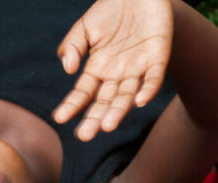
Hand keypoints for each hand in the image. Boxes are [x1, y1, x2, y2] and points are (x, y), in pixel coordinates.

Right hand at [53, 0, 171, 141]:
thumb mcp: (84, 27)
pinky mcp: (157, 59)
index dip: (72, 106)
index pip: (83, 93)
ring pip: (127, 96)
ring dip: (118, 112)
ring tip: (107, 126)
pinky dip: (148, 90)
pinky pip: (153, 79)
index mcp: (98, 69)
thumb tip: (68, 70)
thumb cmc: (110, 9)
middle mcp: (117, 74)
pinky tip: (140, 102)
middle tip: (84, 136)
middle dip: (95, 119)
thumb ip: (72, 47)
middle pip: (105, 102)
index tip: (59, 118)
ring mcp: (137, 69)